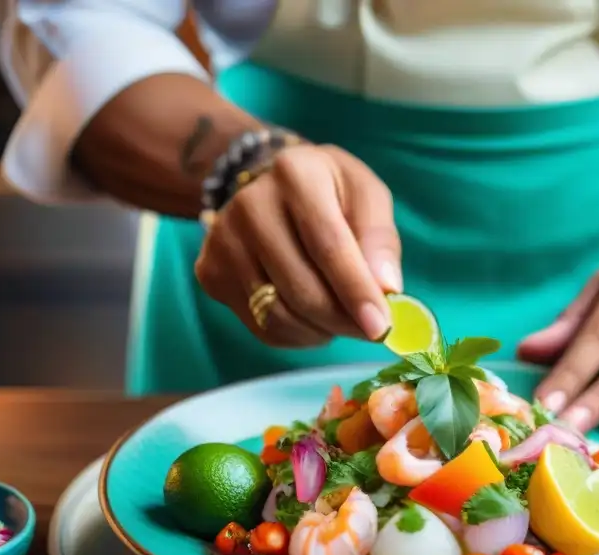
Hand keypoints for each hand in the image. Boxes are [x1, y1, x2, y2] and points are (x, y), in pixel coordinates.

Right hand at [195, 144, 400, 346]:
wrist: (272, 188)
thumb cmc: (331, 194)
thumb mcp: (367, 197)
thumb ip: (381, 239)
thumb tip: (388, 289)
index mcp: (295, 174)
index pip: (327, 245)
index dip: (356, 291)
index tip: (381, 327)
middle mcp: (249, 204)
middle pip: (301, 288)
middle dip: (343, 320)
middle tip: (370, 331)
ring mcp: (222, 240)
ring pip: (278, 316)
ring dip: (321, 330)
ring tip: (341, 318)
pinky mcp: (210, 272)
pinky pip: (261, 328)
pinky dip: (297, 336)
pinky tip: (312, 318)